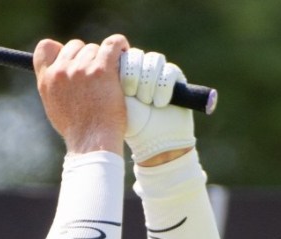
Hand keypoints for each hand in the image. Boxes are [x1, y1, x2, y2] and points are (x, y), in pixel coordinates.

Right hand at [35, 34, 128, 154]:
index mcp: (47, 80)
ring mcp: (81, 69)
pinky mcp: (101, 69)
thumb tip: (60, 70)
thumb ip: (54, 86)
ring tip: (109, 76)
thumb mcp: (54, 107)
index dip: (59, 50)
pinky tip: (123, 54)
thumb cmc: (76, 129)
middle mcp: (61, 71)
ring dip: (103, 58)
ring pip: (95, 48)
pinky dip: (120, 46)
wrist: (91, 141)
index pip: (45, 47)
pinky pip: (113, 44)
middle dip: (85, 57)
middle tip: (95, 74)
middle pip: (75, 46)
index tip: (71, 59)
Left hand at [120, 48, 195, 164]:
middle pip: (136, 55)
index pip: (122, 56)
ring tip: (146, 102)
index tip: (120, 88)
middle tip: (131, 94)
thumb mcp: (114, 102)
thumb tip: (106, 62)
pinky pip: (169, 71)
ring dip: (148, 82)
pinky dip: (163, 88)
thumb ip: (109, 81)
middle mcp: (140, 71)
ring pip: (153, 60)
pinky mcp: (175, 77)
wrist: (154, 142)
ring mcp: (158, 73)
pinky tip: (159, 103)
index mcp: (122, 75)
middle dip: (133, 76)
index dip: (122, 69)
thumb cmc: (130, 125)